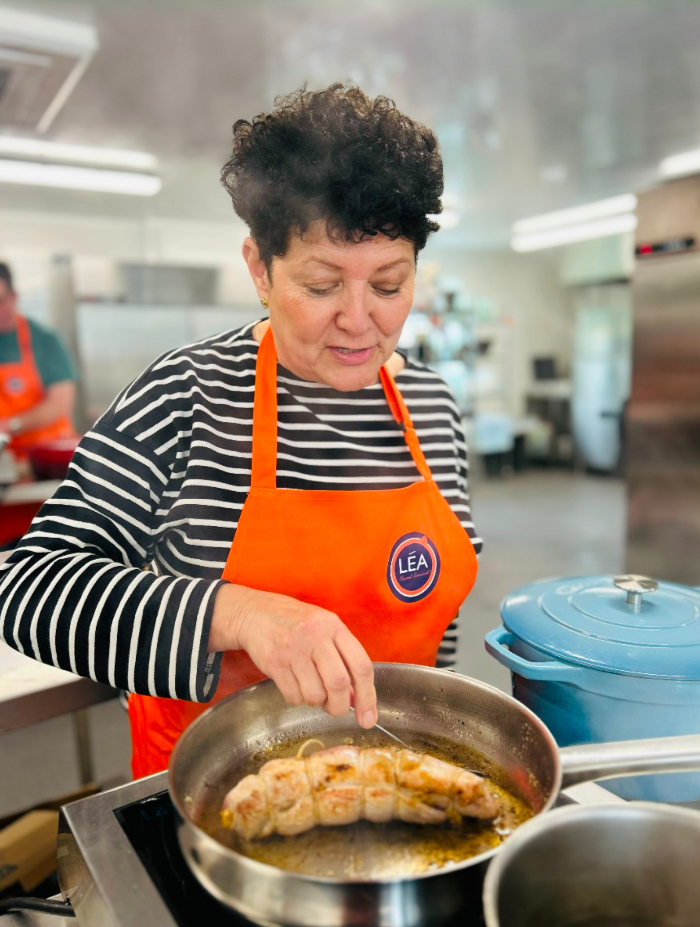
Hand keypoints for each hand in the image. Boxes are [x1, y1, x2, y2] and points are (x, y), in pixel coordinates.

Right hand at [211, 584, 377, 727]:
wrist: (257, 613)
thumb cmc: (298, 624)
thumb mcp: (326, 630)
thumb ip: (344, 659)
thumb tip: (356, 699)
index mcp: (334, 627)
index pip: (361, 666)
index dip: (368, 697)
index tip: (368, 719)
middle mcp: (316, 636)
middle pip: (338, 683)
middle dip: (340, 705)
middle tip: (336, 709)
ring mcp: (294, 649)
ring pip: (315, 694)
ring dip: (317, 702)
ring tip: (312, 690)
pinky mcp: (274, 663)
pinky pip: (293, 696)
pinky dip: (298, 699)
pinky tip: (295, 685)